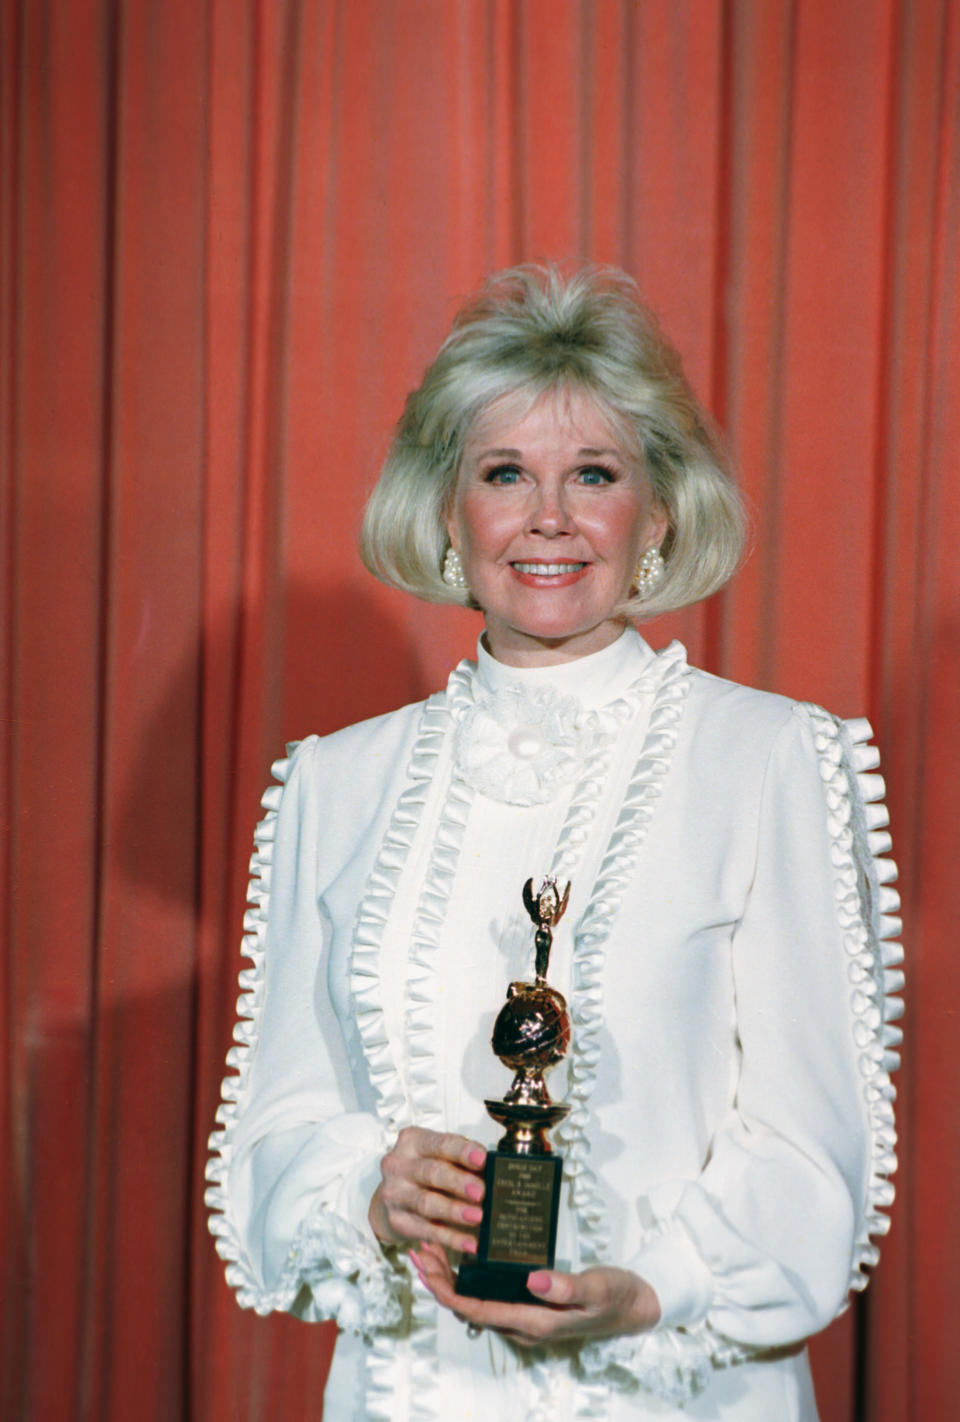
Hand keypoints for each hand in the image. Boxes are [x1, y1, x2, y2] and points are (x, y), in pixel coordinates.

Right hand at [369, 1127, 486, 1253]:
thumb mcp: (443, 1157)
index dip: (462, 1151)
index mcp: (413, 1141)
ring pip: (427, 1203)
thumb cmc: (426, 1171)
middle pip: (432, 1172)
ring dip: (454, 1211)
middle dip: (458, 1182)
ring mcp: (394, 1193)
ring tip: (477, 1217)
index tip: (483, 1159)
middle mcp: (398, 1165)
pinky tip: (470, 1243)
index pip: (440, 1144)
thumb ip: (464, 1160)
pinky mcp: (397, 1220)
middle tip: (481, 1192)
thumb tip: (494, 1172)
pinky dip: (451, 1238)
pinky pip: (427, 1231)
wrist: (397, 1194)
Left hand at [410, 1242, 659, 1346]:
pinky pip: (488, 1296)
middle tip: (418, 1246)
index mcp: (534, 1322)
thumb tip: (532, 1281)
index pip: (476, 1309)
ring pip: (474, 1302)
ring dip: (450, 1278)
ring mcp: (525, 1318)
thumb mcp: (595, 1286)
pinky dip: (468, 1277)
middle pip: (467, 1307)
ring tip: (431, 1246)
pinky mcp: (529, 1307)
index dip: (446, 1290)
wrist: (635, 1306)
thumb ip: (565, 1286)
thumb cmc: (616, 1295)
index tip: (425, 1265)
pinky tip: (463, 1255)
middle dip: (439, 1280)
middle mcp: (523, 1325)